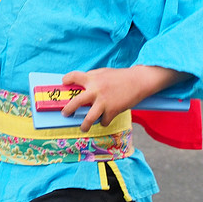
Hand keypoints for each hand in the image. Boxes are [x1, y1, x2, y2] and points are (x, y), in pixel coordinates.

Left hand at [60, 66, 186, 131]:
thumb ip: (92, 78)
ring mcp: (103, 102)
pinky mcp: (112, 110)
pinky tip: (105, 119)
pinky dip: (104, 121)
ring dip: (84, 125)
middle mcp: (95, 90)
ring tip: (82, 128)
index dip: (67, 79)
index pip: (74, 76)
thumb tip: (81, 86)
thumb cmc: (120, 76)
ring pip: (89, 118)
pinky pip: (104, 121)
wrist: (138, 81)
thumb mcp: (103, 73)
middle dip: (68, 109)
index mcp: (92, 78)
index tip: (64, 83)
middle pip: (76, 102)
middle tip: (65, 114)